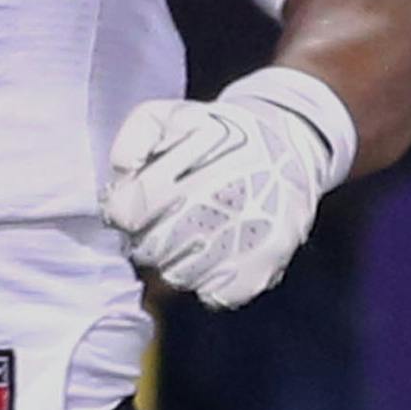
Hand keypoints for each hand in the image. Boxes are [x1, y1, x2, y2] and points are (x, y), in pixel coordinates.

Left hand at [102, 70, 348, 309]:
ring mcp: (244, 242)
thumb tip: (122, 172)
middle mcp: (221, 204)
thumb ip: (135, 137)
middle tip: (160, 220)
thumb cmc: (218, 133)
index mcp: (193, 165)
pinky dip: (206, 280)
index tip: (130, 204)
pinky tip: (213, 253)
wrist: (289, 150)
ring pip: (177, 275)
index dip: (122, 210)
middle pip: (149, 249)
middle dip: (145, 236)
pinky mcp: (262, 270)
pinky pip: (212, 295)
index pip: (128, 213)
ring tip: (188, 233)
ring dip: (173, 259)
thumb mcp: (171, 114)